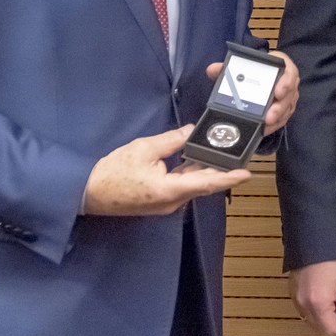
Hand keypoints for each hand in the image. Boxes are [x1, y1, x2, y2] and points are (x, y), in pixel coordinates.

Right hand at [82, 125, 249, 214]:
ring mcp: (166, 203)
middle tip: (240, 155)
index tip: (247, 174)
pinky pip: (182, 186)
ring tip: (223, 153)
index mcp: (169, 190)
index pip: (206, 183)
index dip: (228, 178)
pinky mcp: (160, 200)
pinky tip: (198, 160)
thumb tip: (191, 131)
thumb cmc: (113, 172)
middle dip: (221, 170)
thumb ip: (171, 140)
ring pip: (193, 185)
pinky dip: (192, 174)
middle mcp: (172, 201)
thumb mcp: (144, 149)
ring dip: (206, 171)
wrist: (89, 193)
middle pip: (203, 184)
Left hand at [205, 49, 298, 133]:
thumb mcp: (242, 65)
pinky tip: (264, 129)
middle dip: (279, 107)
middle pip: (289, 95)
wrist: (260, 74)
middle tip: (269, 115)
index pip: (289, 71)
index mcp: (280, 65)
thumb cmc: (255, 68)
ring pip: (286, 109)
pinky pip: (282, 119)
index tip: (278, 91)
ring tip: (266, 124)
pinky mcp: (284, 109)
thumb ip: (228, 67)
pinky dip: (273, 125)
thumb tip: (212, 69)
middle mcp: (287, 81)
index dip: (286, 82)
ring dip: (277, 118)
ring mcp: (287, 97)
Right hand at [290, 258, 335, 335]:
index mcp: (318, 303)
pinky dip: (314, 306)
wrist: (316, 238)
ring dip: (323, 313)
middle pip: (320, 327)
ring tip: (332, 292)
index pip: (331, 330)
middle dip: (333, 318)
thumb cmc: (335, 259)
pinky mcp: (292, 293)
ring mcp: (295, 299)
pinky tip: (322, 290)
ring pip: (311, 320)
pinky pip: (304, 310)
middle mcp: (303, 304)